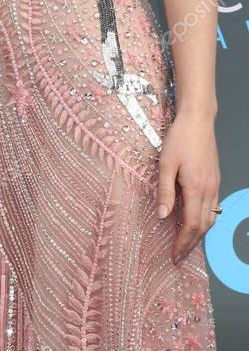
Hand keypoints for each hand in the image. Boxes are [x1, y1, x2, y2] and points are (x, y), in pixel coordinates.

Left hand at [156, 111, 220, 265]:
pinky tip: (195, 221)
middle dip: (190, 243)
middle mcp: (209, 190)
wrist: (198, 120)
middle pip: (203, 226)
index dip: (183, 243)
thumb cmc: (179, 139)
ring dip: (199, 234)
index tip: (174, 255)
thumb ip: (164, 191)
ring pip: (210, 218)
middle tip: (178, 256)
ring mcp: (214, 185)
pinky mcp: (215, 180)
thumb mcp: (166, 163)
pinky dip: (204, 220)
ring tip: (185, 243)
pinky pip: (212, 207)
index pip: (192, 225)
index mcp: (196, 188)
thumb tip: (162, 216)